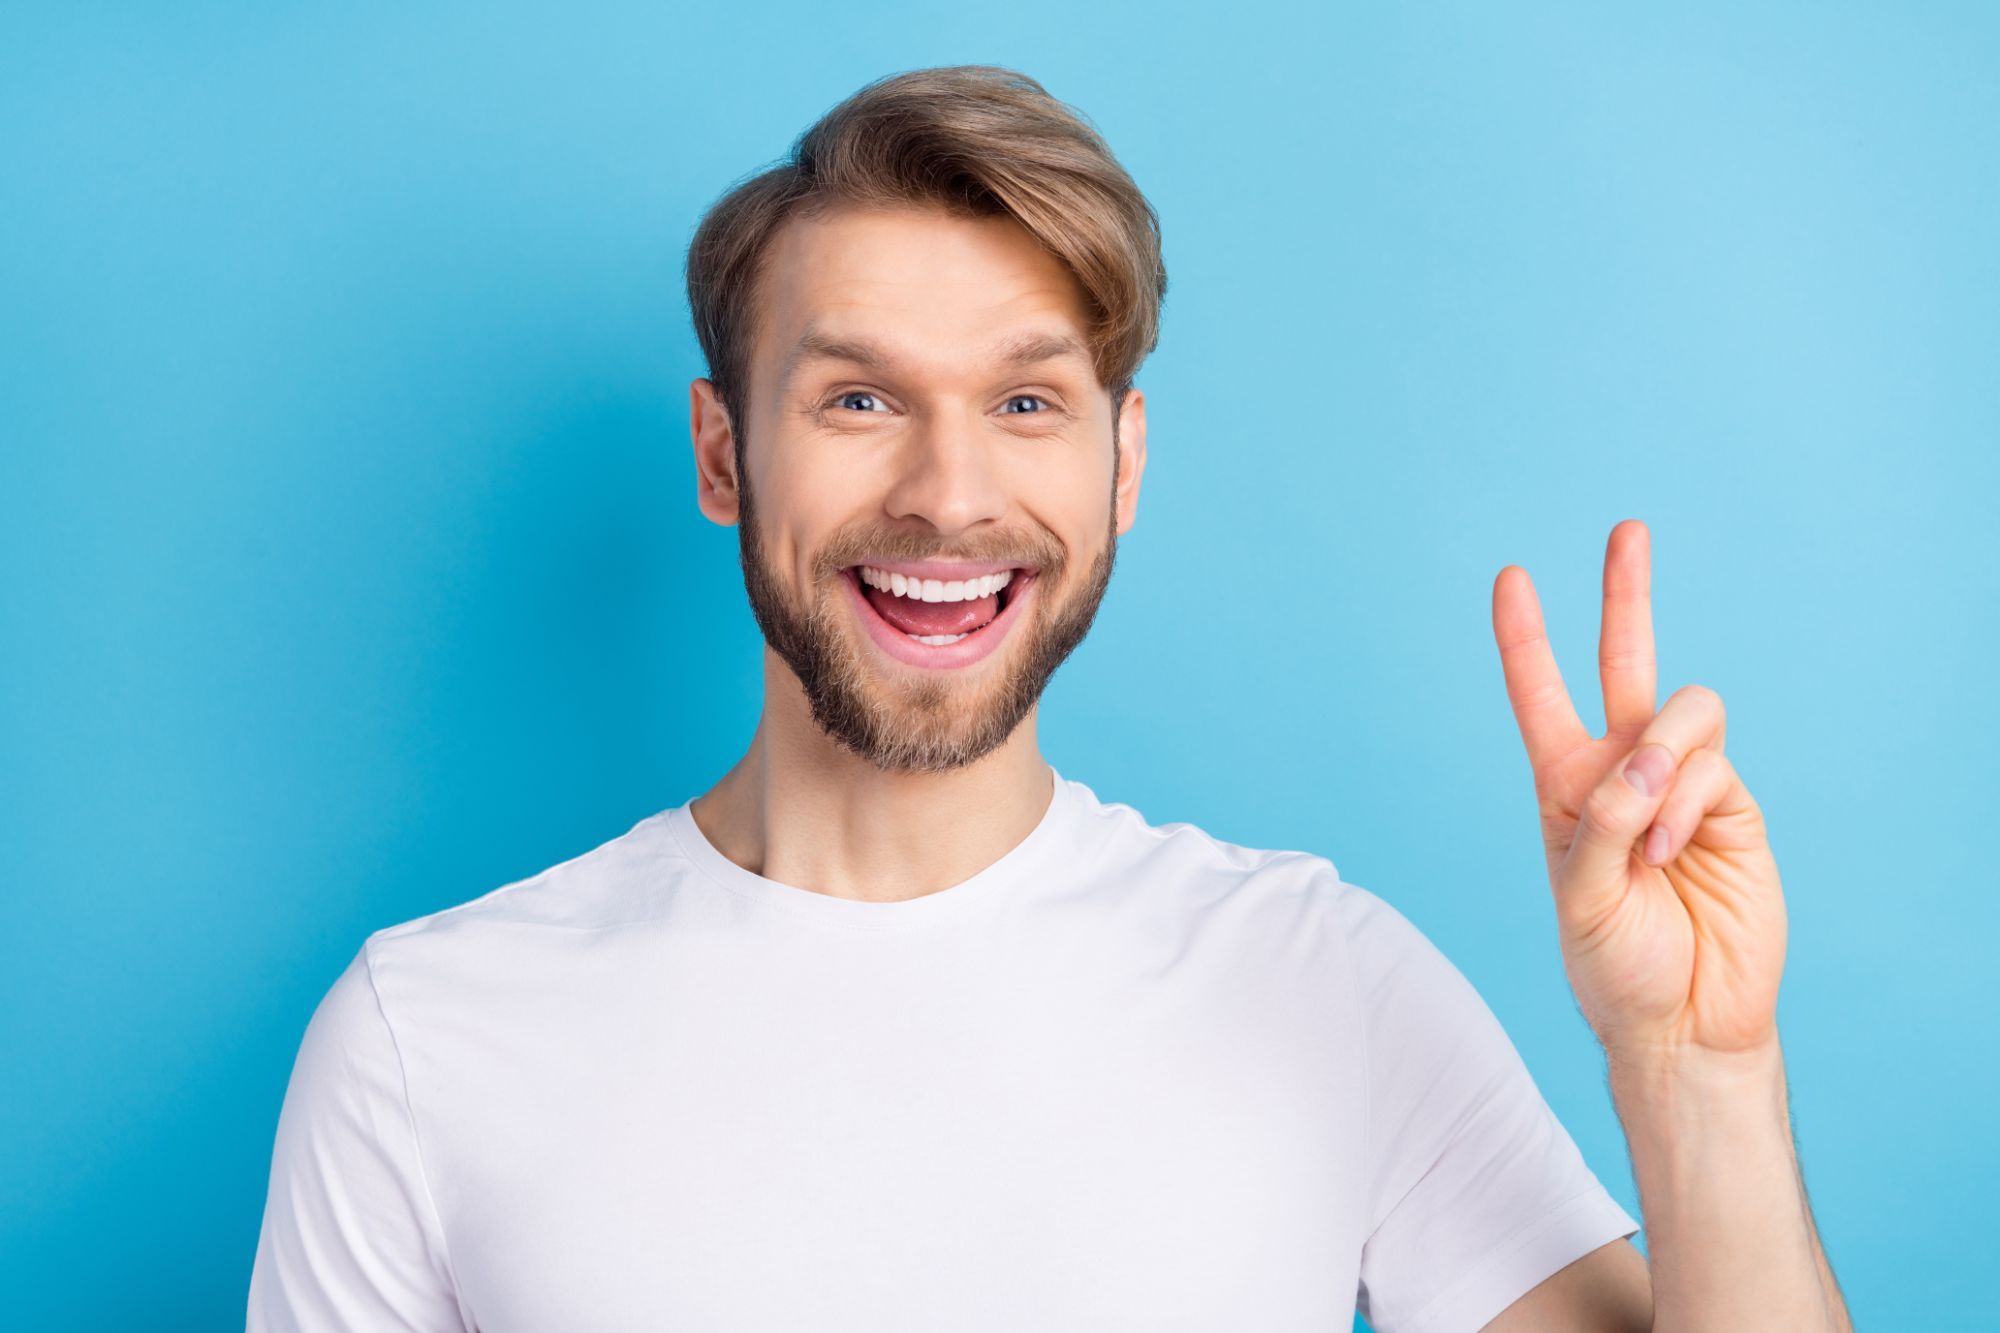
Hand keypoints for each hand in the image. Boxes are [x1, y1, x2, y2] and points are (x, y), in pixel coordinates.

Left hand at [1490, 520, 1786, 1062]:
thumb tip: (1647, 757)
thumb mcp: (1580, 895)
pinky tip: (1672, 854)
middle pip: (1626, 664)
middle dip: (1626, 595)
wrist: (1681, 1022)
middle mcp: (1623, 773)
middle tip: (1628, 529)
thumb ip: (1602, 820)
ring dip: (1661, 762)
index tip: (1511, 578)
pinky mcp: (1734, 807)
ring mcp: (1682, 786)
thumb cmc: (1616, 965)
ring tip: (1648, 840)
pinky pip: (1710, 764)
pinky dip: (1683, 804)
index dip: (1526, 639)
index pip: (1542, 696)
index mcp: (1566, 786)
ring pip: (1683, 712)